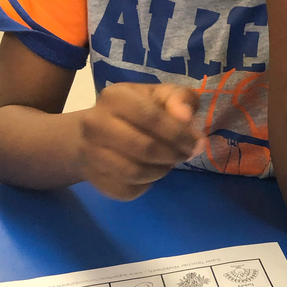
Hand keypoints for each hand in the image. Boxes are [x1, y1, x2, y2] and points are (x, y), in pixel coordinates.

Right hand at [78, 83, 205, 200]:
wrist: (96, 133)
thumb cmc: (137, 110)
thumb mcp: (161, 96)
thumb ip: (179, 99)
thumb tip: (185, 116)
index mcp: (114, 97)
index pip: (151, 117)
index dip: (179, 133)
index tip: (195, 142)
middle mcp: (95, 123)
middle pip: (144, 148)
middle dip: (172, 154)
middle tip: (185, 154)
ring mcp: (91, 153)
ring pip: (135, 172)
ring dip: (160, 170)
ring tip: (167, 162)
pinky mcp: (96, 179)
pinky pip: (127, 190)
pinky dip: (146, 185)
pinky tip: (149, 173)